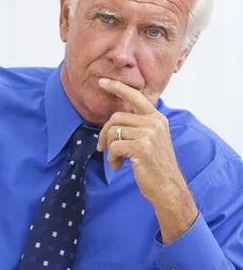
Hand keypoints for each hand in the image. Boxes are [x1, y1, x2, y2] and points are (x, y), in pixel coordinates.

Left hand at [97, 78, 197, 242]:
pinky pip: (114, 146)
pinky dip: (111, 157)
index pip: (135, 96)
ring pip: (113, 132)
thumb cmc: (155, 167)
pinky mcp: (141, 146)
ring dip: (109, 149)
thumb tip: (114, 121)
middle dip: (104, 134)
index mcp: (157, 118)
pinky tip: (119, 166)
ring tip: (116, 160)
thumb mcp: (151, 140)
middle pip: (116, 118)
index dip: (117, 87)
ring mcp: (149, 133)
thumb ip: (138, 127)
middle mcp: (154, 122)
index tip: (102, 82)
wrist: (168, 187)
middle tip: (102, 148)